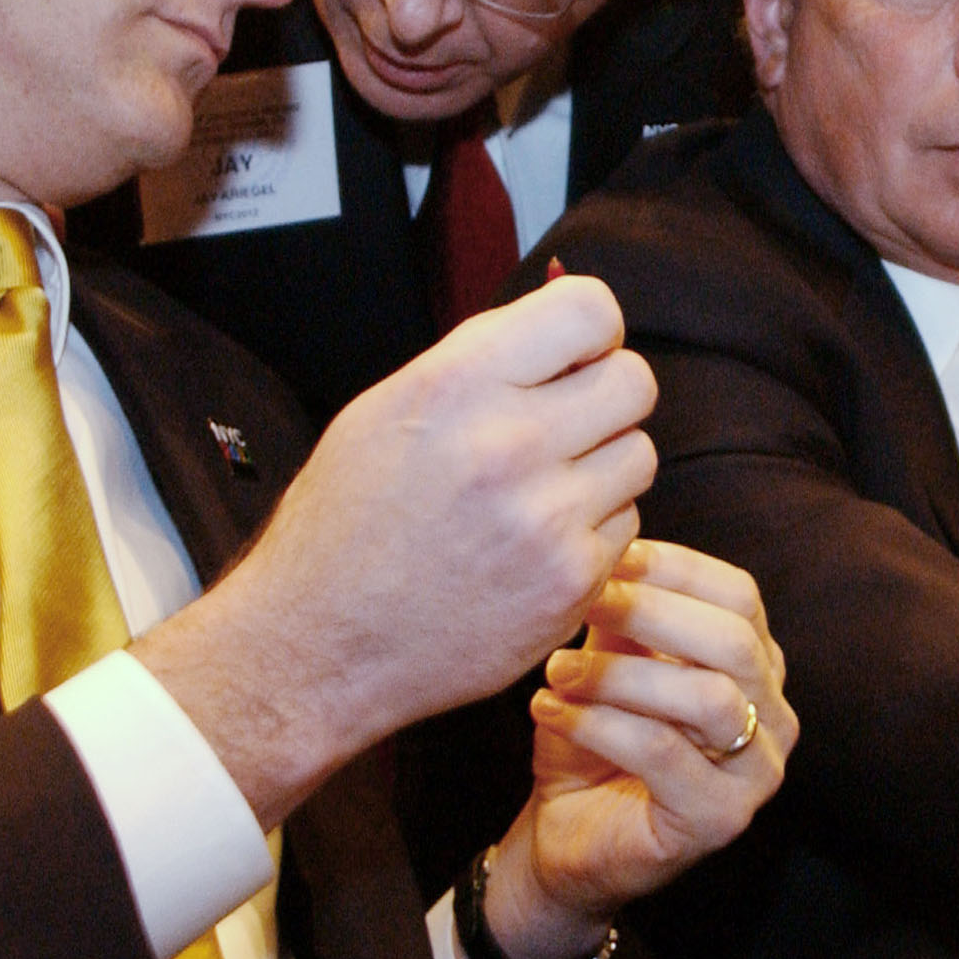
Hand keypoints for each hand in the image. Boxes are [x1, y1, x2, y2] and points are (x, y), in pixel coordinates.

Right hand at [138, 276, 656, 824]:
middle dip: (607, 397)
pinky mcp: (571, 581)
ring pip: (638, 455)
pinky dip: (592, 533)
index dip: (593, 331)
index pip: (588, 311)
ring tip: (541, 492)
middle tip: (569, 425)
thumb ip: (478, 365)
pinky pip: (626, 527)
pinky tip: (535, 546)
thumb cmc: (344, 529)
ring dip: (603, 467)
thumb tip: (557, 330)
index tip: (577, 356)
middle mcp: (508, 444)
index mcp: (456, 385)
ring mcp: (547, 518)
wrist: (321, 646)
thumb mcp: (383, 413)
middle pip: (633, 383)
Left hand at [472, 541, 795, 958]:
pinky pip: (665, 755)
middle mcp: (775, 717)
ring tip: (557, 672)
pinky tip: (551, 711)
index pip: (739, 595)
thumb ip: (621, 615)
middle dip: (650, 612)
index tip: (604, 557)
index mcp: (757, 666)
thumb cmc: (591, 739)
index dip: (673, 568)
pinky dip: (599, 725)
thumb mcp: (606, 662)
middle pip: (734, 640)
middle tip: (583, 606)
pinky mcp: (719, 821)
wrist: (564, 837)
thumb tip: (607, 543)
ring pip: (707, 698)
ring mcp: (757, 774)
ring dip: (620, 676)